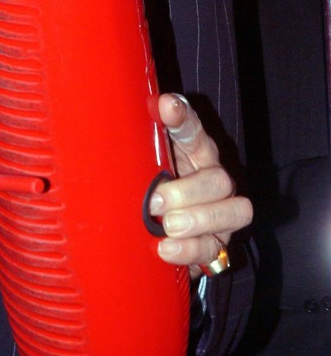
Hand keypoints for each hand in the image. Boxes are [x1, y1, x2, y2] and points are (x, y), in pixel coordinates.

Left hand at [149, 93, 252, 276]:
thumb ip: (136, 142)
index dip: (182, 118)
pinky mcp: (217, 244)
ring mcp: (221, 212)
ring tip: (167, 226)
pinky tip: (166, 247)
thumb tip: (121, 117)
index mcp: (194, 151)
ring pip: (234, 211)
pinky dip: (190, 249)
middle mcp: (213, 178)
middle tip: (154, 201)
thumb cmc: (149, 187)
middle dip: (188, 192)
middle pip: (220, 179)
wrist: (156, 232)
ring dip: (197, 220)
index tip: (166, 106)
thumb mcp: (141, 163)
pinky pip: (215, 248)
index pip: (192, 129)